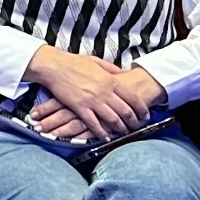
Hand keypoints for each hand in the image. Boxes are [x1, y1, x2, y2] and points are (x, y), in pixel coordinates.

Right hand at [23, 47, 150, 139]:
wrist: (54, 66)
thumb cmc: (74, 62)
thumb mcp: (97, 62)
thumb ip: (112, 70)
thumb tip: (124, 74)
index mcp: (110, 80)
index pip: (132, 97)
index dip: (141, 108)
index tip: (145, 115)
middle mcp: (104, 92)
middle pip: (125, 111)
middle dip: (134, 122)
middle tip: (137, 126)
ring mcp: (92, 101)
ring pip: (112, 120)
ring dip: (121, 129)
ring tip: (124, 133)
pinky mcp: (80, 108)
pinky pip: (94, 124)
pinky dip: (101, 133)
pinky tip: (106, 137)